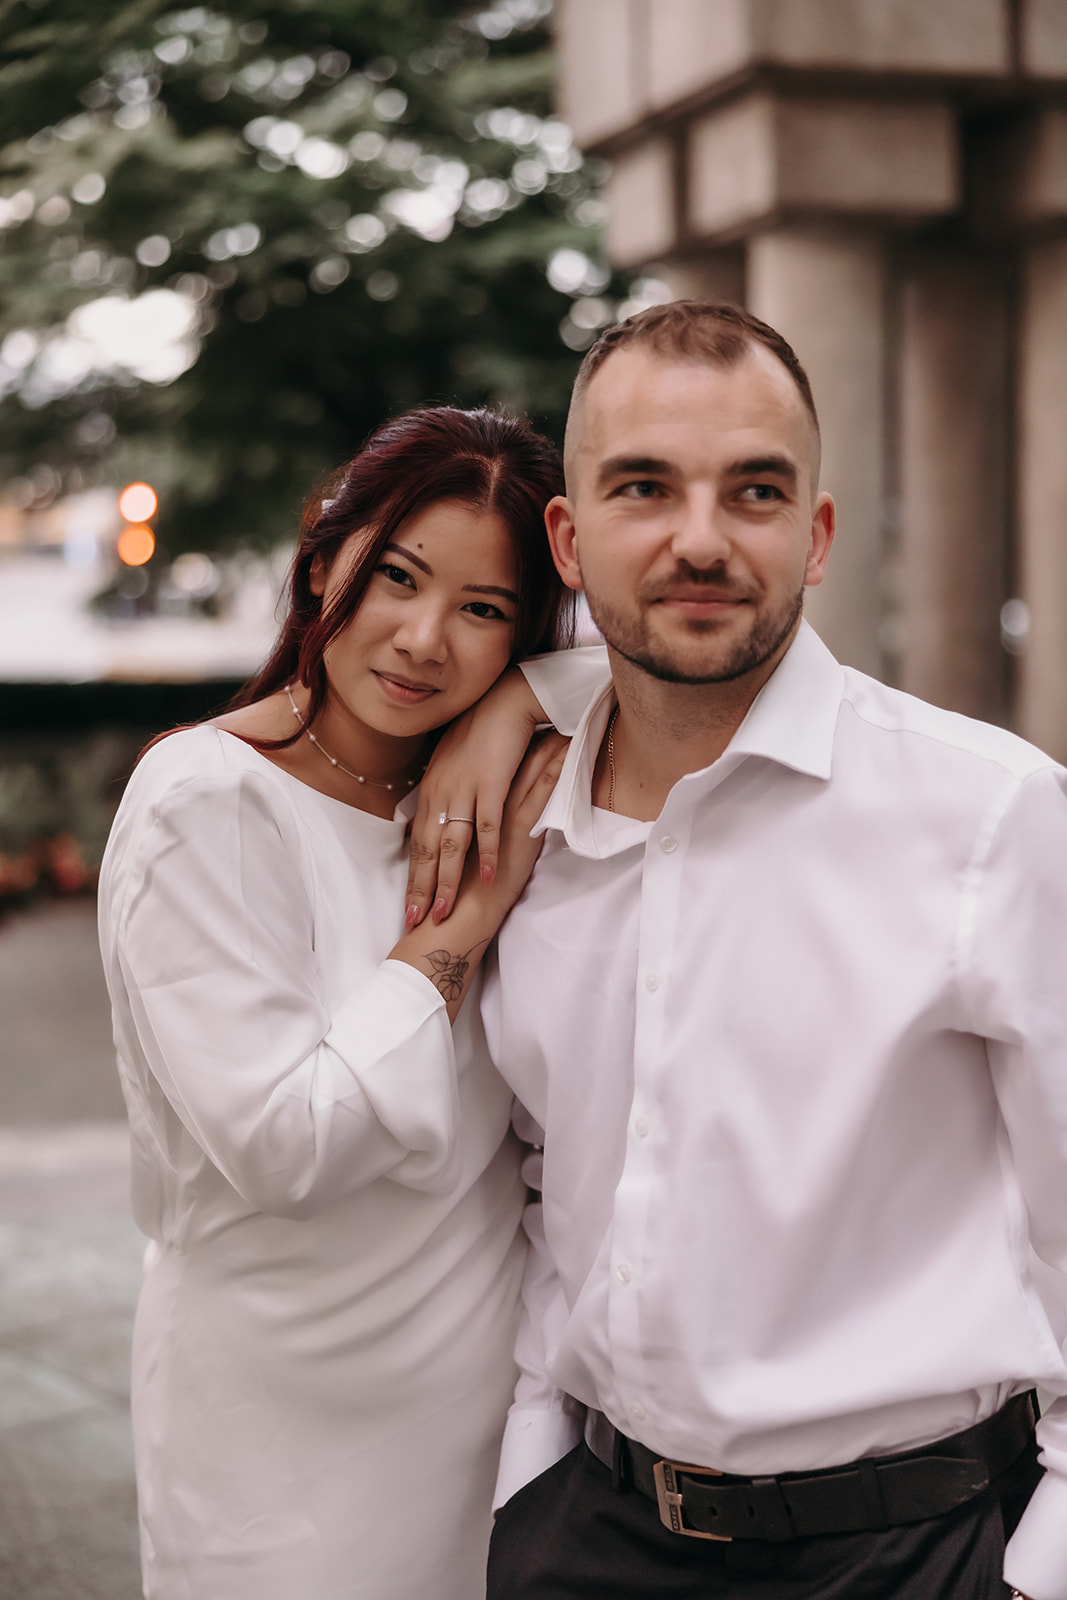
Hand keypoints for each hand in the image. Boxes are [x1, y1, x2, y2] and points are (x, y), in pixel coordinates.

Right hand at [391, 732, 567, 1020]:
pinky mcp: (519, 830)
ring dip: (540, 750)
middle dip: (517, 742)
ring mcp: (497, 818)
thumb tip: (459, 840)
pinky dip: (554, 770)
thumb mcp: (455, 869)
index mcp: (459, 817)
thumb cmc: (453, 900)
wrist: (457, 921)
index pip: (478, 779)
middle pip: (502, 769)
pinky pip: (541, 792)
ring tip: (558, 725)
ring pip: (523, 774)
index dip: (489, 755)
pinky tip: (569, 751)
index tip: (500, 732)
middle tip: (529, 712)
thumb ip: (456, 851)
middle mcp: (476, 810)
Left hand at [406, 668, 546, 927]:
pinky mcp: (490, 784)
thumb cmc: (481, 729)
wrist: (503, 700)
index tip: (409, 906)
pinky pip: (486, 826)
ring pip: (451, 844)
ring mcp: (464, 790)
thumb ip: (446, 791)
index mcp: (432, 789)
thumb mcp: (453, 762)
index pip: (418, 842)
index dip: (413, 876)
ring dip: (446, 881)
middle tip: (415, 922)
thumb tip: (440, 813)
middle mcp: (441, 792)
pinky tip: (487, 877)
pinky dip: (486, 853)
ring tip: (443, 912)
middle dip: (420, 888)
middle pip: (427, 850)